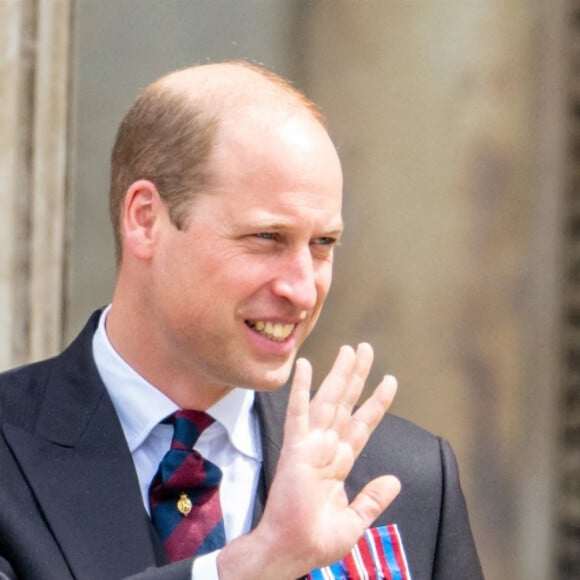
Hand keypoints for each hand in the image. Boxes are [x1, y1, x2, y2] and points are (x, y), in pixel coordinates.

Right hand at [218, 343, 399, 579]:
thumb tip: (394, 480)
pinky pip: (299, 413)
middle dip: (357, 376)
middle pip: (346, 403)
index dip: (377, 402)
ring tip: (349, 350)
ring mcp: (311, 445)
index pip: (362, 424)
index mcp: (340, 462)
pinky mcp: (295, 448)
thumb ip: (373, 498)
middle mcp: (327, 447)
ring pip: (328, 401)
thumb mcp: (355, 521)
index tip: (390, 380)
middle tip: (365, 349)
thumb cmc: (316, 539)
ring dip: (339, 375)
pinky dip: (301, 390)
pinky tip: (306, 367)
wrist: (291, 551)